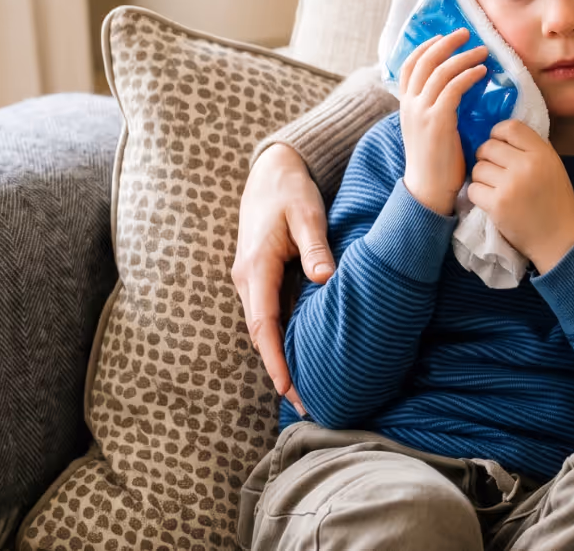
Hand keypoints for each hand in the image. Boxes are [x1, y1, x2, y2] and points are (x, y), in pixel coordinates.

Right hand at [233, 142, 331, 414]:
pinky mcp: (261, 277)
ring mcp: (251, 279)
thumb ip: (316, 246)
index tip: (287, 388)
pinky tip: (301, 354)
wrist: (271, 170)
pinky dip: (282, 337)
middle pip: (262, 334)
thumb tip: (326, 277)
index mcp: (256, 268)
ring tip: (304, 389)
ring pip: (265, 326)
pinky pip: (270, 314)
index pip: (263, 324)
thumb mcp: (307, 214)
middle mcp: (247, 279)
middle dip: (279, 369)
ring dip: (280, 356)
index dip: (275, 358)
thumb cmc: (290, 191)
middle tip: (305, 403)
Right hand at [399, 30, 490, 215]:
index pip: (409, 65)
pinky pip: (453, 89)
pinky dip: (468, 75)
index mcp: (405, 105)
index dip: (425, 46)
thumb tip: (454, 88)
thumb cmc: (435, 161)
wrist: (428, 190)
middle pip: (424, 61)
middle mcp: (409, 104)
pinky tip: (481, 72)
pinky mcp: (437, 122)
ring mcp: (421, 112)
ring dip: (463, 56)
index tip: (443, 36)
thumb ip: (435, 107)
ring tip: (483, 50)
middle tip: (466, 33)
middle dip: (446, 43)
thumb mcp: (428, 128)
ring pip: (440, 71)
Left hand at [468, 121, 573, 272]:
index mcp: (542, 153)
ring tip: (494, 187)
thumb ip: (531, 149)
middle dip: (486, 157)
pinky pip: (473, 188)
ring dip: (481, 177)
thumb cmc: (555, 201)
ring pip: (478, 168)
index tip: (498, 144)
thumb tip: (502, 134)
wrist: (558, 239)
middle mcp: (526, 165)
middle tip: (494, 169)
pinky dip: (478, 194)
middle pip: (489, 146)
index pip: (510, 127)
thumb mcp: (552, 166)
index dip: (498, 133)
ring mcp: (510, 185)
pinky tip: (490, 200)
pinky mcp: (497, 205)